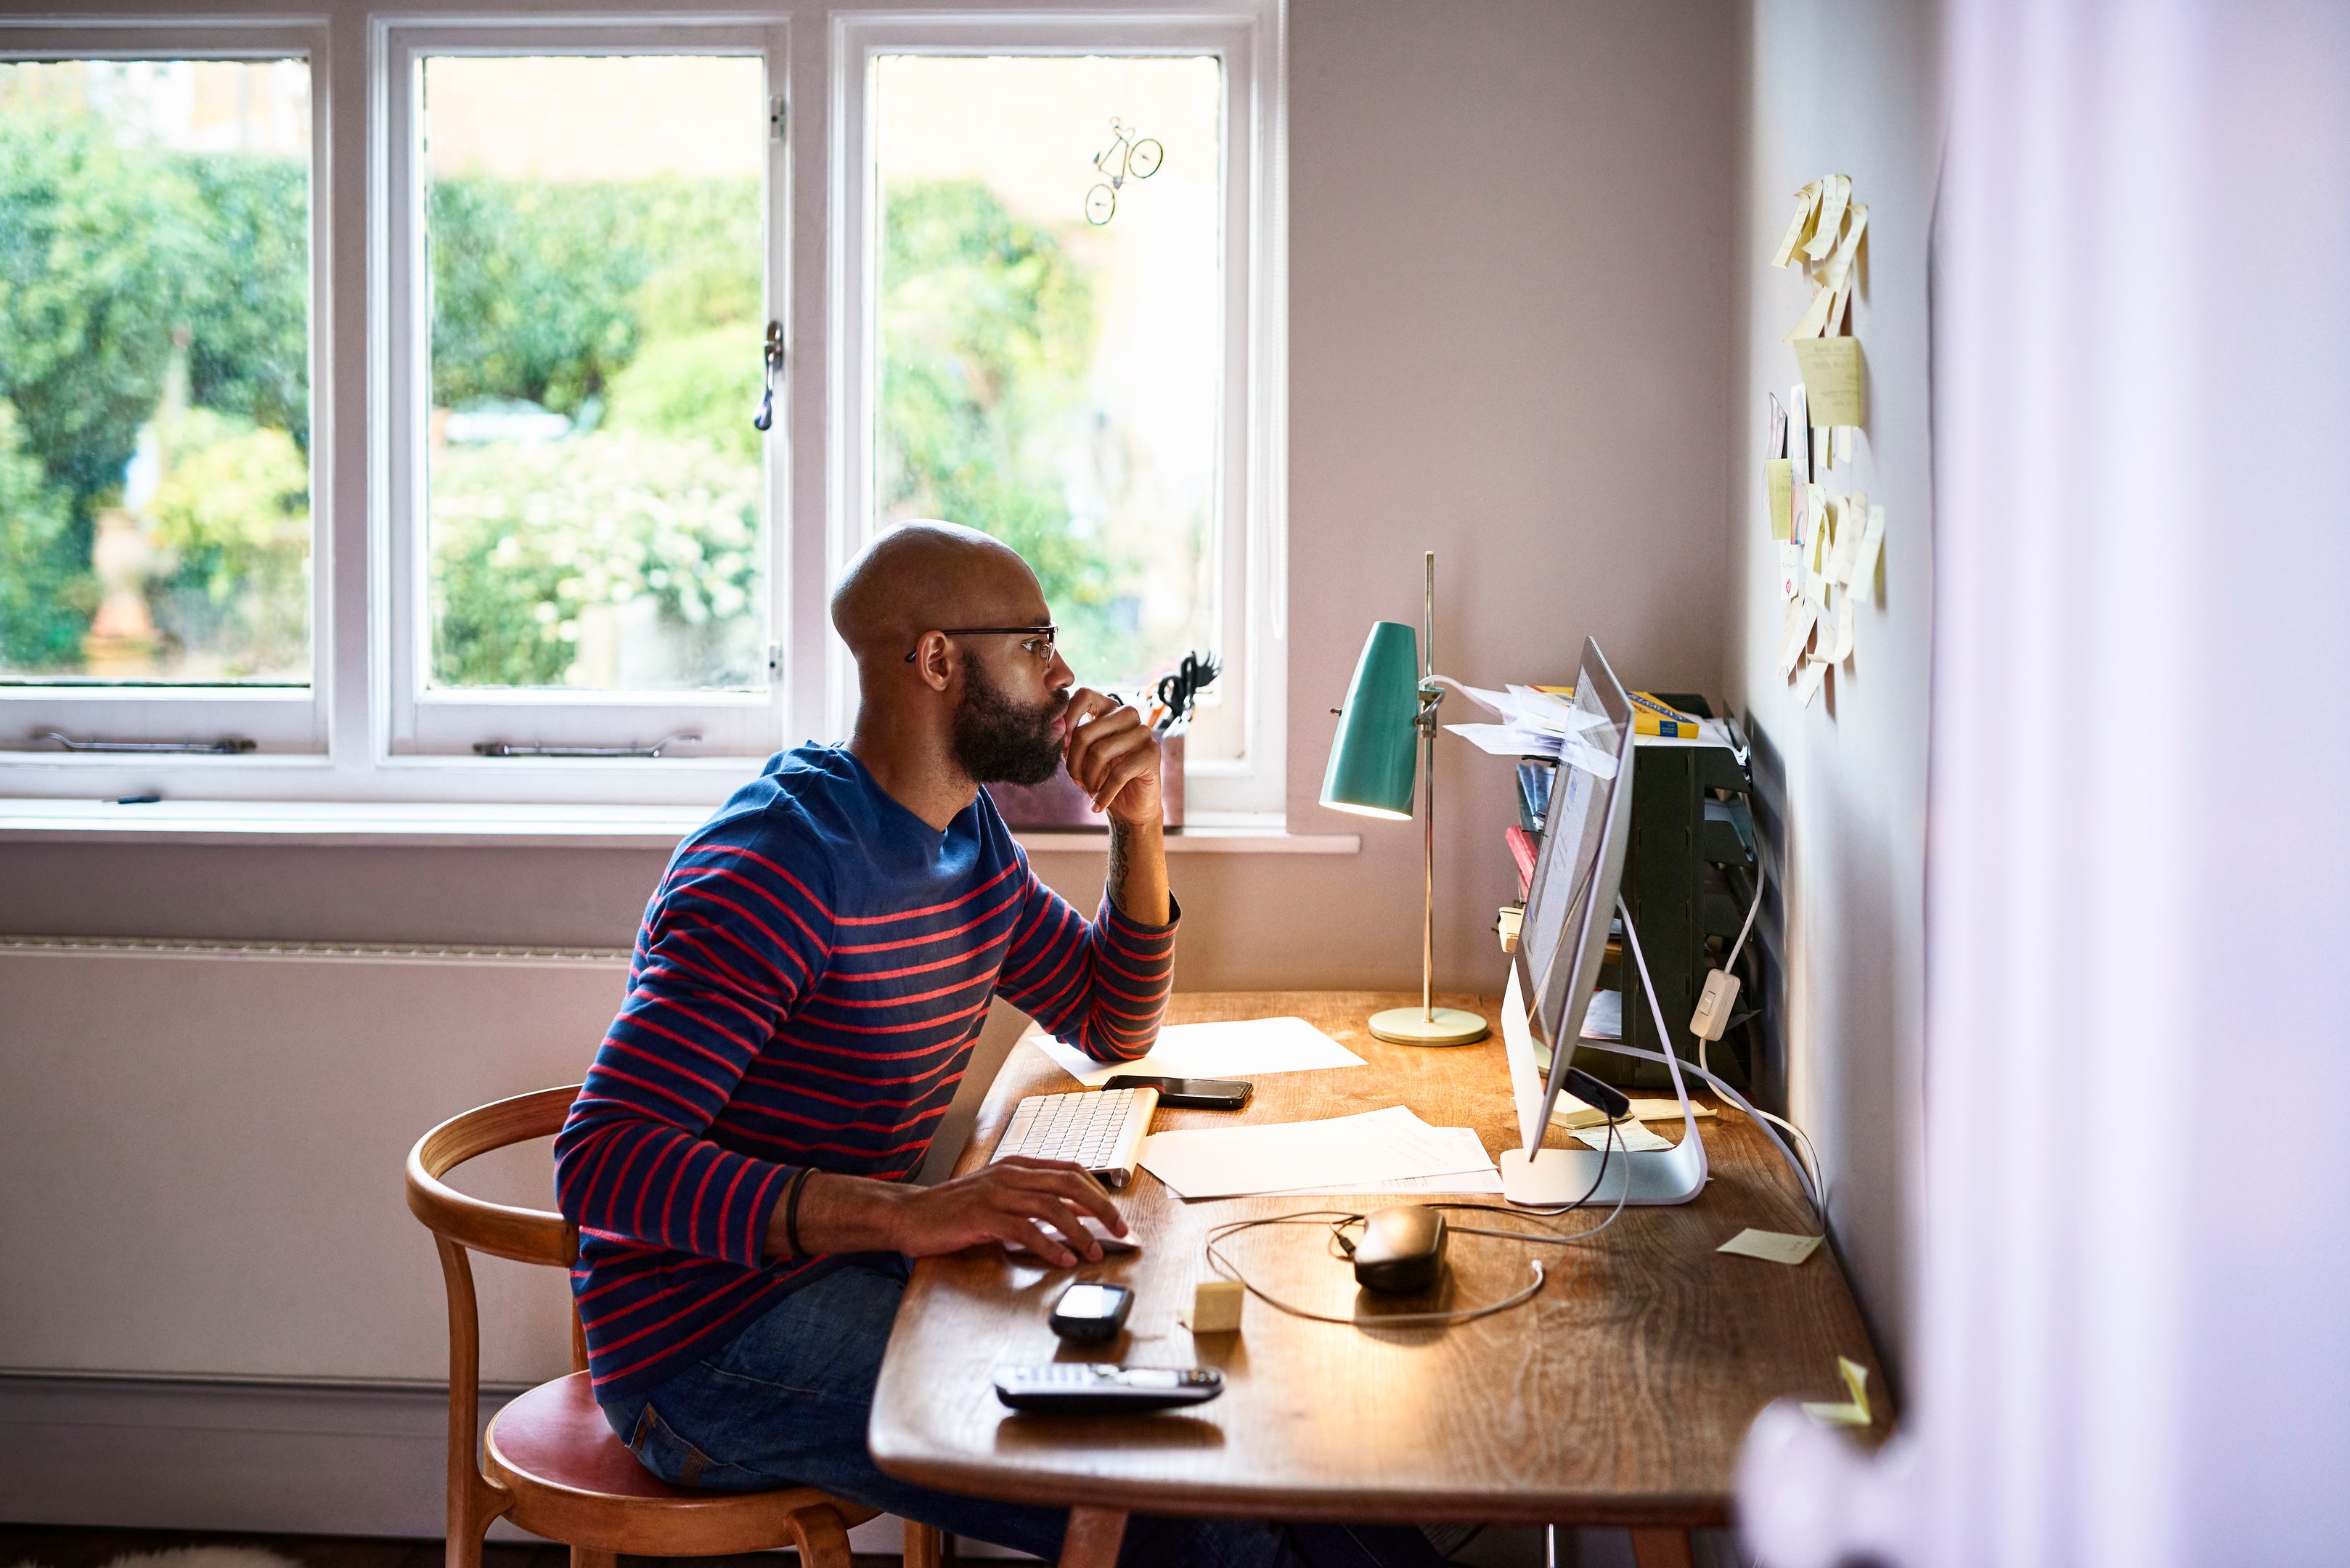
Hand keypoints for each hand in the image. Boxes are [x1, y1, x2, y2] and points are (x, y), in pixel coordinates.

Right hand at [892, 1157, 1127, 1267]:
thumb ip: (1031, 1201)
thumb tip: (1073, 1215)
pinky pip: (1024, 1230)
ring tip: (1093, 1253)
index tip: (1116, 1216)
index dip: (1099, 1192)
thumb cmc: (954, 1211)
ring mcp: (996, 1193)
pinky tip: (1061, 1260)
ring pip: (1051, 1206)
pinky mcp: (982, 1216)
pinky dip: (1048, 1246)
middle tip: (1120, 1232)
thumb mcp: (999, 1198)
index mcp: (1017, 1167)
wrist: (910, 1214)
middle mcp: (1010, 1174)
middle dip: (1101, 1208)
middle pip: (1070, 1183)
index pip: (1071, 1170)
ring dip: (1079, 1232)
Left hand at [1061, 687, 1162, 826]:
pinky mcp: (1152, 753)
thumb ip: (1068, 741)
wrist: (1130, 807)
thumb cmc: (1102, 777)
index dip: (1068, 718)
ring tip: (1089, 790)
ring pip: (1100, 752)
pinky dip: (1103, 794)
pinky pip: (1118, 773)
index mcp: (1108, 709)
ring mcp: (1142, 732)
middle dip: (1073, 763)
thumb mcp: (1080, 757)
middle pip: (1085, 732)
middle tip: (1075, 780)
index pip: (1084, 695)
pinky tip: (1097, 805)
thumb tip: (1055, 729)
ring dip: (1088, 779)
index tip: (1062, 746)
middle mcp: (1127, 715)